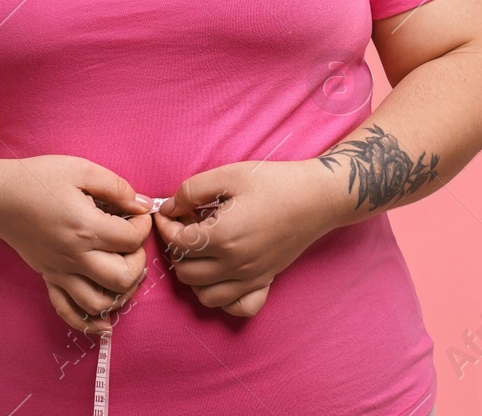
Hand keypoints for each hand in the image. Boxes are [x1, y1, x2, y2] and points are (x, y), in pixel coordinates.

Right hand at [0, 154, 154, 335]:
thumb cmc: (37, 178)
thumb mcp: (80, 169)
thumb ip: (116, 186)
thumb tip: (143, 204)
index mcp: (86, 228)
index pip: (131, 240)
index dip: (143, 225)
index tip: (137, 213)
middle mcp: (75, 256)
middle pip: (122, 278)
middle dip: (138, 262)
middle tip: (132, 242)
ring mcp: (60, 271)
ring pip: (100, 303)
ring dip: (120, 293)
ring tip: (123, 271)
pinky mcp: (49, 277)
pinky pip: (69, 311)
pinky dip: (89, 322)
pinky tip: (104, 321)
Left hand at [153, 158, 339, 316]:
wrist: (316, 197)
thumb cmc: (274, 182)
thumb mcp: (229, 175)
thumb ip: (192, 191)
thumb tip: (169, 207)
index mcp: (223, 236)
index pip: (177, 242)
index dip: (165, 225)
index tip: (168, 211)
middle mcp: (235, 264)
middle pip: (185, 272)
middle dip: (177, 249)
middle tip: (185, 226)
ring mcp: (251, 277)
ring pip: (205, 296)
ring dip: (194, 275)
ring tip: (200, 250)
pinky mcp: (265, 281)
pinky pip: (237, 307)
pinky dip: (223, 299)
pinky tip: (221, 275)